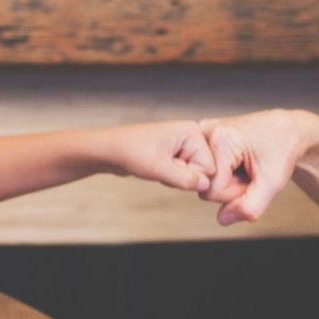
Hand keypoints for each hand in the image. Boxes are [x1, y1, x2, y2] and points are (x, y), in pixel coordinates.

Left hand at [102, 120, 217, 193]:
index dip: (189, 175)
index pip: (209, 167)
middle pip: (203, 171)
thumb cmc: (130, 152)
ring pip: (192, 174)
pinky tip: (157, 168)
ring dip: (175, 177)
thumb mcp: (159, 168)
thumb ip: (185, 179)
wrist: (109, 150)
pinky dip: (170, 177)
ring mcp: (183, 144)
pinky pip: (183, 174)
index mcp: (192, 132)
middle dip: (182, 176)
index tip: (169, 166)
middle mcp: (191, 136)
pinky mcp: (176, 153)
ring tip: (158, 166)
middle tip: (162, 167)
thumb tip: (205, 185)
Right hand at [196, 109, 318, 225]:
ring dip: (228, 180)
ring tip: (245, 165)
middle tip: (250, 170)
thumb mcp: (273, 183)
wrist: (288, 130)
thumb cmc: (283, 150)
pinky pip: (207, 169)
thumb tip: (222, 219)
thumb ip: (249, 206)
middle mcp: (206, 131)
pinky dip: (224, 171)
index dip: (235, 193)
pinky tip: (238, 162)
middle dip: (230, 186)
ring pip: (206, 179)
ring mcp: (203, 132)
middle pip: (206, 186)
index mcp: (221, 139)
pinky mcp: (204, 136)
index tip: (253, 176)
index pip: (211, 192)